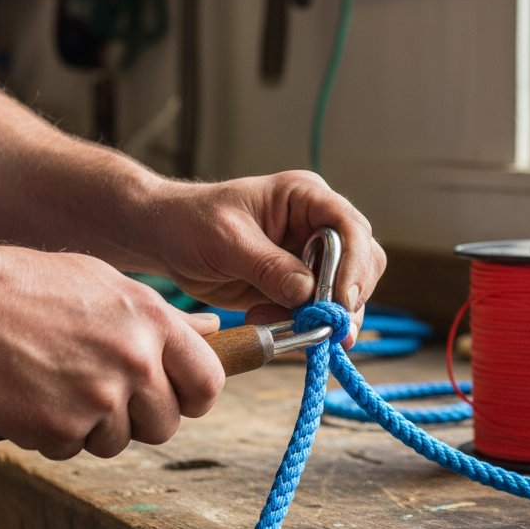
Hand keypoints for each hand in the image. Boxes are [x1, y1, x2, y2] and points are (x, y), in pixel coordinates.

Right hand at [0, 244, 224, 459]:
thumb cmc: (35, 289)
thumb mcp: (110, 286)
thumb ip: (164, 317)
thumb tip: (213, 330)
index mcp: (155, 322)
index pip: (209, 382)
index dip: (194, 398)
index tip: (176, 398)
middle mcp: (136, 361)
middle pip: (166, 425)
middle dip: (140, 420)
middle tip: (104, 395)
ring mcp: (99, 398)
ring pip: (119, 442)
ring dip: (93, 428)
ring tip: (62, 386)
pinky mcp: (60, 428)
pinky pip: (73, 449)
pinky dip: (54, 433)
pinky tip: (35, 397)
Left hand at [146, 171, 386, 343]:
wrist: (167, 240)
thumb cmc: (192, 222)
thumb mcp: (226, 241)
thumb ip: (267, 266)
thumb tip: (307, 292)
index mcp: (306, 198)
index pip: (350, 227)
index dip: (354, 264)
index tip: (342, 300)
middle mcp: (318, 227)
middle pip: (362, 262)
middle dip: (349, 297)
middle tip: (329, 327)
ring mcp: (311, 258)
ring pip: (347, 293)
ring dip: (326, 318)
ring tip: (292, 330)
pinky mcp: (299, 287)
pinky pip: (318, 312)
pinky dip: (304, 327)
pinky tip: (272, 326)